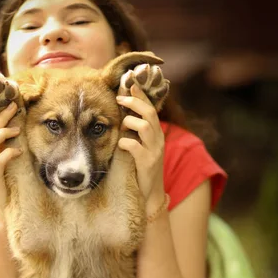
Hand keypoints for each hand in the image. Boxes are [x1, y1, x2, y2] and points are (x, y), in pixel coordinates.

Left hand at [116, 84, 164, 207]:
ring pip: (144, 126)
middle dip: (134, 102)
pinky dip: (125, 143)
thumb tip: (123, 115)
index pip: (151, 108)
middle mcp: (158, 140)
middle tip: (119, 98)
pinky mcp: (147, 163)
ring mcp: (154, 151)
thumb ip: (135, 132)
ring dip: (129, 123)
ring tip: (122, 127)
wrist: (148, 194)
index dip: (141, 95)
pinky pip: (135, 147)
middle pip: (150, 113)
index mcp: (156, 134)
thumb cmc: (140, 169)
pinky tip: (120, 146)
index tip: (130, 83)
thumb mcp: (140, 147)